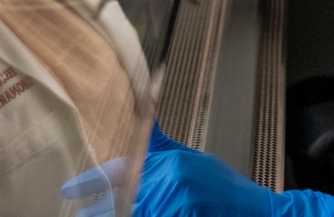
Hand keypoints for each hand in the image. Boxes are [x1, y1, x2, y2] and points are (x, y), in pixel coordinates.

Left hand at [62, 126, 333, 216]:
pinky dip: (149, 211)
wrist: (264, 213)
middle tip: (83, 215)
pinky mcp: (184, 208)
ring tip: (129, 207)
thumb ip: (160, 153)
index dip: (90, 182)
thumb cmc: (227, 194)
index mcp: (168, 161)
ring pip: (136, 209)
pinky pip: (152, 212)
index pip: (118, 170)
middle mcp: (169, 175)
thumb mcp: (192, 164)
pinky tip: (152, 210)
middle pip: (121, 199)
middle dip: (102, 211)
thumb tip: (141, 125)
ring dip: (126, 211)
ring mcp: (177, 197)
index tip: (69, 190)